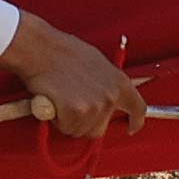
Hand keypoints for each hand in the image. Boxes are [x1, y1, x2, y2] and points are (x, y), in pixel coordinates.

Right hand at [0, 14, 147, 140]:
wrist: (40, 48)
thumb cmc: (62, 51)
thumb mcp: (96, 62)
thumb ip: (106, 83)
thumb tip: (104, 95)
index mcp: (120, 82)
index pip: (138, 109)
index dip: (135, 121)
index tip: (131, 127)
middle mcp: (111, 96)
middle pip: (100, 128)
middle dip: (85, 123)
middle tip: (71, 105)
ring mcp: (94, 106)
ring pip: (80, 129)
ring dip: (68, 120)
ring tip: (60, 97)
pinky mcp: (76, 112)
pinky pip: (65, 127)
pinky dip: (56, 119)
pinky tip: (53, 101)